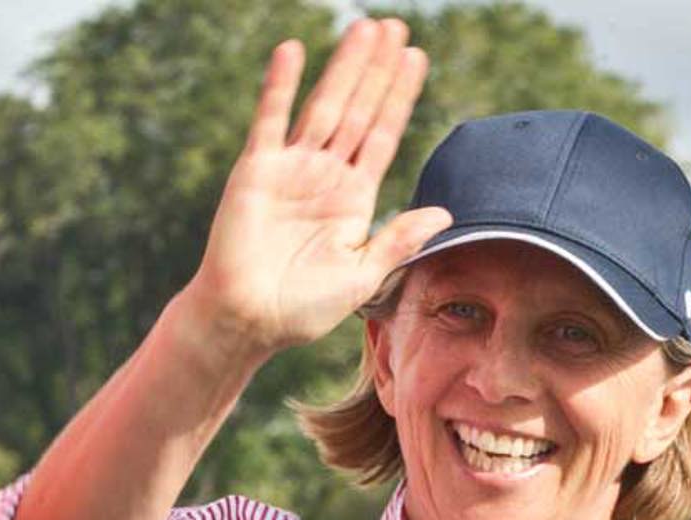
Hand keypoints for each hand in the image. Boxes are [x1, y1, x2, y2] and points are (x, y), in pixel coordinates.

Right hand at [187, 18, 451, 351]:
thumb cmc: (302, 308)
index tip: (417, 59)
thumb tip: (443, 212)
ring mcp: (291, 169)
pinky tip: (293, 52)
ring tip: (365, 29)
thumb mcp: (362, 276)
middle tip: (396, 26)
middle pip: (359, 111)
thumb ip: (397, 240)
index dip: (399, 98)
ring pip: (324, 106)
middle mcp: (326, 176)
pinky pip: (269, 120)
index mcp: (354, 199)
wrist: (247, 320)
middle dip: (377, 70)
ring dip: (344, 68)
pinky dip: (280, 86)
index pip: (383, 136)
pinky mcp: (256, 170)